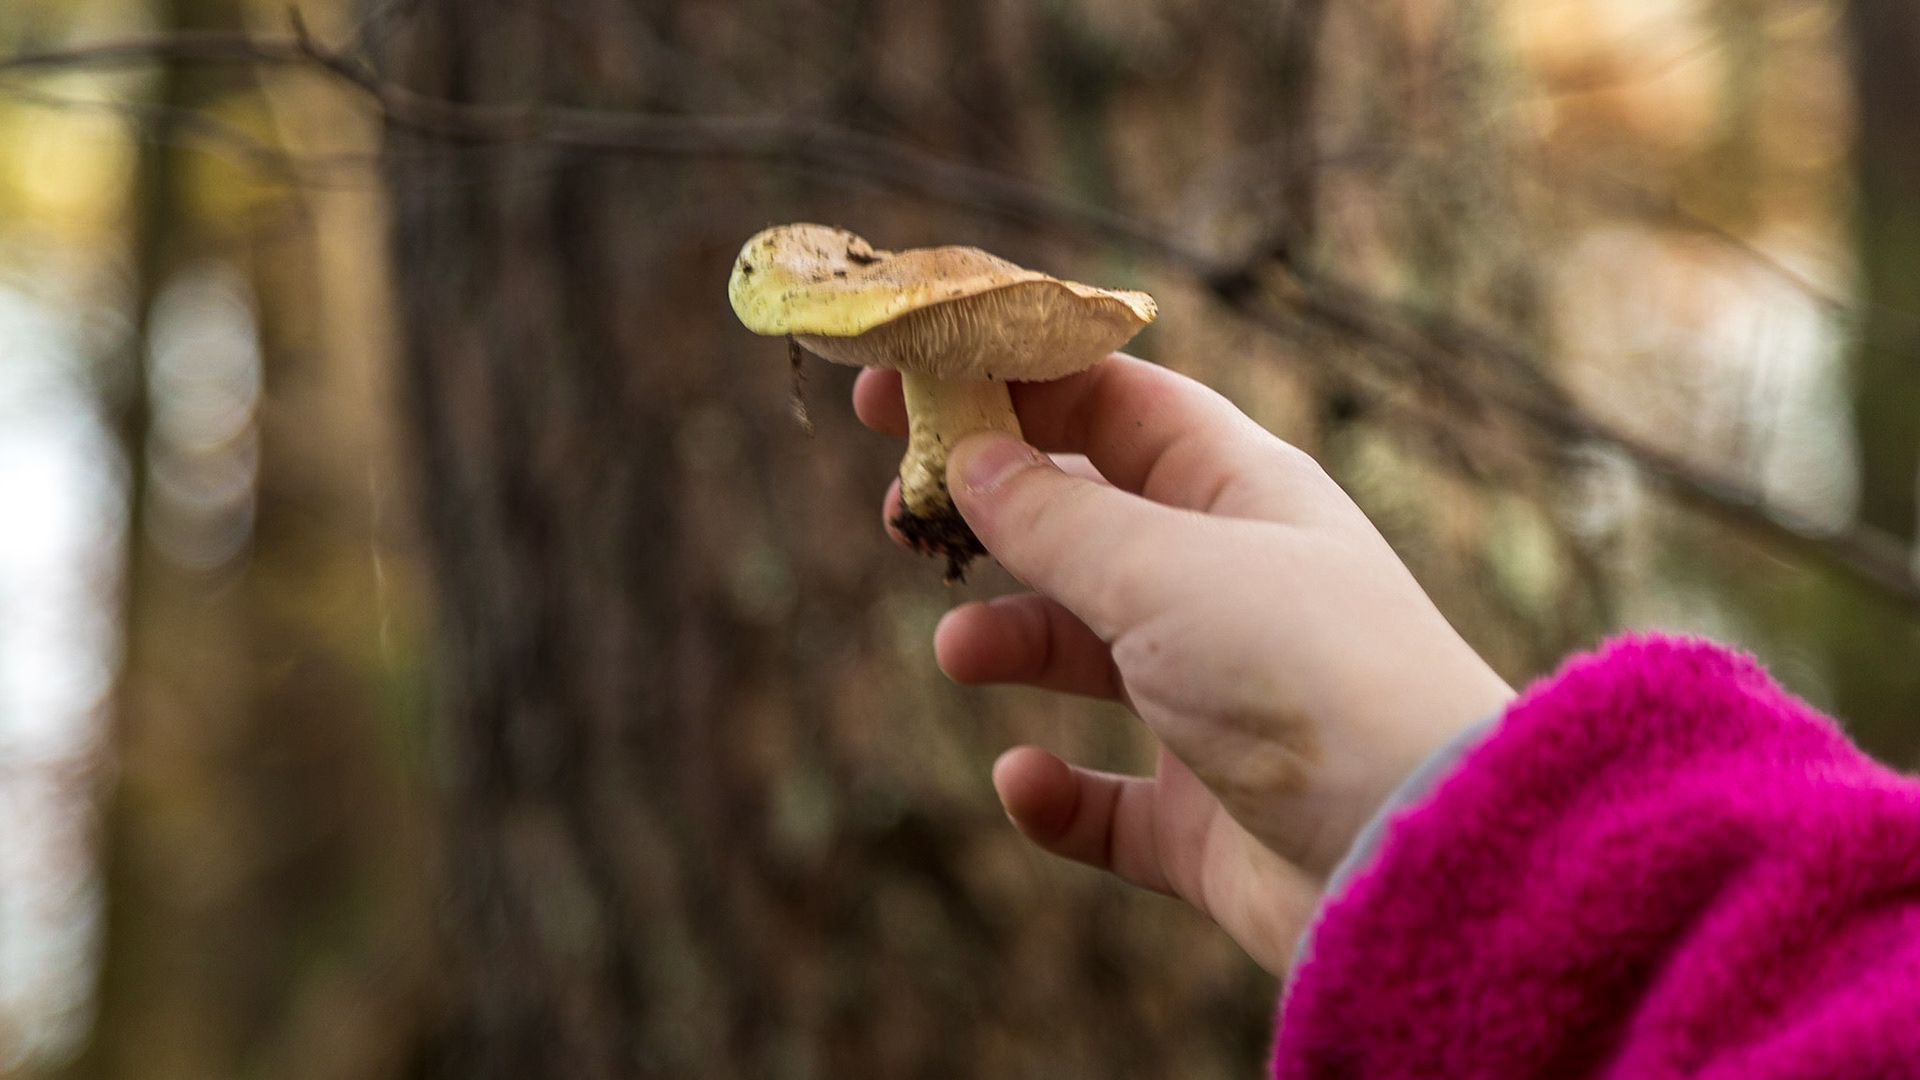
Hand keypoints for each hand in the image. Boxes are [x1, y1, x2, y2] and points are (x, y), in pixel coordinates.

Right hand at [853, 355, 1513, 974]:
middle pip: (1087, 521)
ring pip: (1088, 653)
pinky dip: (1058, 795)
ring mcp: (1219, 703)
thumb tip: (971, 457)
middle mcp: (1231, 586)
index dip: (1006, 381)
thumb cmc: (1307, 676)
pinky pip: (1110, 800)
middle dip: (992, 513)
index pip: (1111, 404)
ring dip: (1013, 643)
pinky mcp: (1207, 816)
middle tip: (901, 515)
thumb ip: (1056, 518)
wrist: (1419, 861)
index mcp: (1241, 493)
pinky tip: (1027, 781)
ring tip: (959, 650)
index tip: (901, 382)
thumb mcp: (1165, 571)